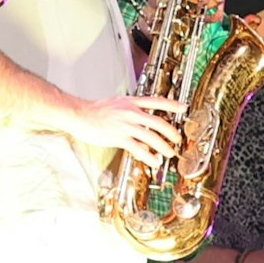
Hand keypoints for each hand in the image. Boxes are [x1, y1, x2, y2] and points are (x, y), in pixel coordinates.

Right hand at [66, 94, 184, 167]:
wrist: (79, 114)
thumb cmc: (95, 110)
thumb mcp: (116, 103)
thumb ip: (130, 109)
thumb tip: (142, 120)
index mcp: (131, 102)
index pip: (156, 101)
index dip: (172, 104)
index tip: (183, 108)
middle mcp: (131, 112)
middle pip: (159, 121)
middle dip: (172, 132)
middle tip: (177, 139)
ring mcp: (125, 124)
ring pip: (152, 136)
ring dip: (164, 147)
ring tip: (169, 153)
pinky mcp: (119, 137)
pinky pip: (139, 148)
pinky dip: (149, 156)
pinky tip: (154, 161)